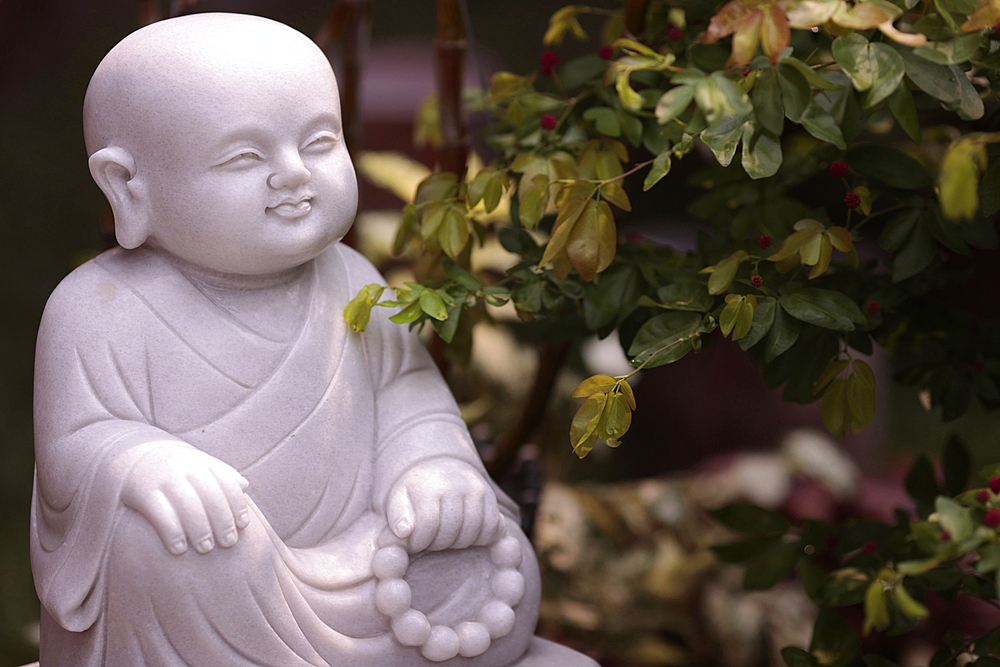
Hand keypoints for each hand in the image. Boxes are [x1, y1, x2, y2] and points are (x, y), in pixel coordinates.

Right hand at [121, 444, 249, 555]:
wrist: (131, 454)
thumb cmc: (175, 467)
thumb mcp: (199, 464)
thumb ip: (222, 474)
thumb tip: (244, 485)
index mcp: (202, 462)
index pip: (227, 482)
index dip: (237, 504)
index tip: (243, 525)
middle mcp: (185, 468)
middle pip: (210, 495)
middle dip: (222, 520)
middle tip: (229, 543)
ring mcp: (164, 478)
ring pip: (187, 505)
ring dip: (200, 529)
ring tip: (206, 548)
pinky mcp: (142, 491)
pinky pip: (160, 513)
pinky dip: (172, 533)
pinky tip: (179, 549)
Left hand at [386, 459, 501, 552]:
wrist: (439, 466)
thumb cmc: (415, 492)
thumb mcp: (398, 500)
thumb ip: (397, 517)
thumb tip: (404, 531)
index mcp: (429, 486)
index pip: (427, 525)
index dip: (419, 542)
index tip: (414, 543)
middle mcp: (455, 485)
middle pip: (451, 532)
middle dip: (438, 544)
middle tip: (430, 540)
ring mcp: (476, 490)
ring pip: (472, 533)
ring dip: (458, 543)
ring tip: (445, 537)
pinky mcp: (491, 496)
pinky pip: (491, 528)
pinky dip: (479, 538)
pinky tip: (463, 534)